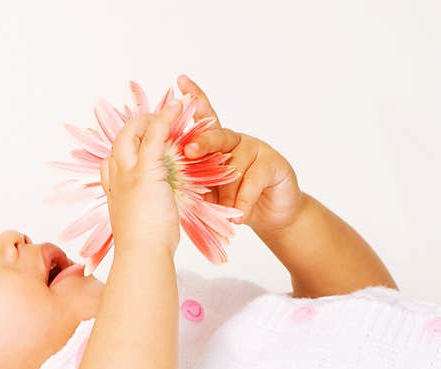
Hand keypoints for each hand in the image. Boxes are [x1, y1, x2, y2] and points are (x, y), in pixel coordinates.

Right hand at [99, 101, 183, 254]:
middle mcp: (116, 177)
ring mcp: (128, 172)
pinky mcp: (146, 170)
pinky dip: (166, 118)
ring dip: (153, 118)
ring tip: (173, 111)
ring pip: (134, 132)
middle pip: (120, 140)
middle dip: (138, 126)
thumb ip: (141, 209)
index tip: (145, 144)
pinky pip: (155, 135)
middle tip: (160, 122)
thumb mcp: (138, 223)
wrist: (142, 253)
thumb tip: (149, 211)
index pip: (112, 160)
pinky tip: (179, 108)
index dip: (128, 148)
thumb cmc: (143, 246)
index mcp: (113, 191)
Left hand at [177, 74, 306, 233]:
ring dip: (226, 193)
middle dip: (202, 143)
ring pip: (234, 165)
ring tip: (223, 212)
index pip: (203, 118)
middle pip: (216, 136)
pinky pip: (252, 180)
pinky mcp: (273, 163)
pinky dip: (243, 200)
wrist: (268, 216)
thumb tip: (168, 179)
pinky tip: (238, 214)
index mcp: (216, 144)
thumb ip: (195, 181)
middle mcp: (235, 141)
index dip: (194, 97)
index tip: (179, 80)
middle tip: (189, 151)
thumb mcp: (209, 192)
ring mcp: (256, 149)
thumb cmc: (232, 202)